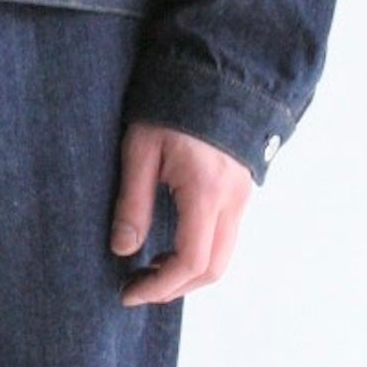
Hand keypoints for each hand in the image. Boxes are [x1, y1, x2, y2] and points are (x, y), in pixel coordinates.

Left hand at [111, 120, 252, 305]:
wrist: (212, 73)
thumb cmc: (169, 106)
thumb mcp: (140, 149)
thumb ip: (133, 201)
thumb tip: (123, 249)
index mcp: (206, 192)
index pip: (191, 261)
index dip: (160, 286)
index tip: (129, 293)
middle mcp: (233, 200)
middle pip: (214, 268)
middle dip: (176, 287)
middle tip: (138, 286)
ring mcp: (243, 196)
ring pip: (223, 255)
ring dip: (189, 273)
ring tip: (150, 269)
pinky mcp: (242, 190)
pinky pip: (227, 237)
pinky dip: (201, 253)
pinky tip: (171, 246)